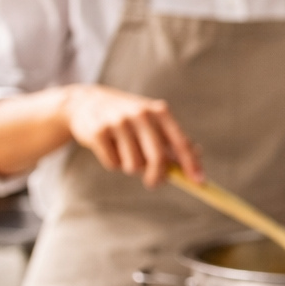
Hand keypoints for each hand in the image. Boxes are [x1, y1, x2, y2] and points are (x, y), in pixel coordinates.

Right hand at [60, 84, 203, 188]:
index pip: (181, 142)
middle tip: (154, 184)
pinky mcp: (98, 132)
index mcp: (160, 111)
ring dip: (132, 168)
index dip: (191, 164)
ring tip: (125, 153)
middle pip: (157, 158)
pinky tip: (109, 148)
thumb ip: (172, 140)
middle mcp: (141, 114)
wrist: (85, 102)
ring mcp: (119, 122)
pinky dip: (114, 164)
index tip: (199, 183)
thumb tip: (195, 162)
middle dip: (158, 177)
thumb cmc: (129, 118)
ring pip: (134, 165)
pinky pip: (113, 164)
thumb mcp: (152, 121)